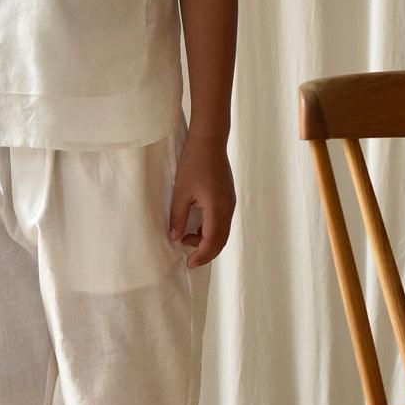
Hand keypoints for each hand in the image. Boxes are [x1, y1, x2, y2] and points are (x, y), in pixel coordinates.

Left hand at [168, 135, 234, 267]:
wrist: (209, 141)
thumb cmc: (193, 163)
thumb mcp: (180, 192)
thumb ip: (178, 217)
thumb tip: (175, 237)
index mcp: (217, 209)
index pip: (212, 241)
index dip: (201, 255)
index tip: (188, 263)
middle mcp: (228, 208)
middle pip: (221, 240)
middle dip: (206, 253)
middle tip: (190, 260)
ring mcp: (230, 202)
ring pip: (223, 232)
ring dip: (208, 241)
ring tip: (187, 239)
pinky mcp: (228, 197)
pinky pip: (223, 221)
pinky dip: (211, 230)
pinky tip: (196, 227)